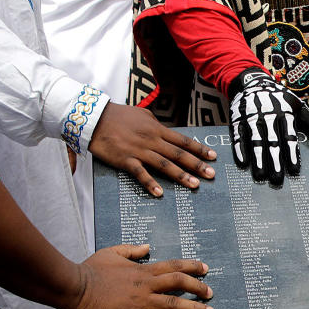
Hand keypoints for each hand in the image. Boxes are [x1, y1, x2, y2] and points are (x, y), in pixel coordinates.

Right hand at [68, 244, 214, 308]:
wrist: (73, 286)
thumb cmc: (90, 270)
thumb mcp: (112, 253)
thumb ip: (131, 250)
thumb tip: (147, 247)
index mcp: (142, 270)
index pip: (173, 266)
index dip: (192, 266)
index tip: (205, 269)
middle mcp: (146, 285)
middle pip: (180, 283)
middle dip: (199, 288)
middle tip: (211, 293)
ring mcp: (140, 302)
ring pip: (174, 304)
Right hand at [88, 102, 216, 196]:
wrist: (94, 118)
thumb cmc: (118, 116)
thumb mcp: (142, 115)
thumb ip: (157, 125)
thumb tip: (168, 132)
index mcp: (157, 130)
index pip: (183, 140)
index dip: (199, 149)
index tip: (213, 157)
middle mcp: (152, 140)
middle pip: (178, 154)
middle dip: (197, 165)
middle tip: (211, 175)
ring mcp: (139, 150)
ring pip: (164, 164)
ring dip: (180, 175)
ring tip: (194, 185)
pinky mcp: (125, 159)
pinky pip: (140, 173)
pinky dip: (150, 183)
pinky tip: (160, 193)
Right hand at [228, 67, 308, 185]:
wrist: (252, 82)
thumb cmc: (278, 98)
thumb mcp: (297, 105)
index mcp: (285, 114)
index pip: (290, 137)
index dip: (292, 154)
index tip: (295, 171)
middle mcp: (268, 116)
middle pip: (272, 142)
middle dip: (275, 162)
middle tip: (277, 180)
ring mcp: (251, 118)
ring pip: (255, 141)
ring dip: (258, 160)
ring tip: (261, 176)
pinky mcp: (237, 119)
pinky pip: (238, 136)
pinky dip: (240, 149)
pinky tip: (242, 163)